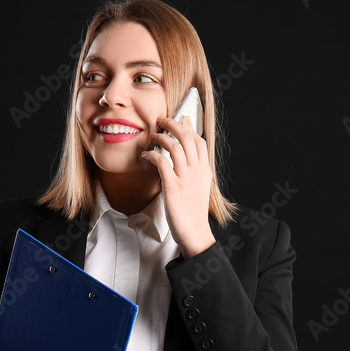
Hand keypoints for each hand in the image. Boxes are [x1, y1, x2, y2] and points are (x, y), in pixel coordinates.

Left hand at [142, 115, 216, 258]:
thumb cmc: (193, 213)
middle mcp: (197, 171)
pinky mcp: (172, 186)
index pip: (199, 141)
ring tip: (152, 136)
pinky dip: (151, 155)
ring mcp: (185, 177)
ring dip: (161, 137)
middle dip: (173, 123)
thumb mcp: (200, 188)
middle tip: (162, 119)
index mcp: (204, 171)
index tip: (181, 119)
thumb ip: (195, 173)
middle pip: (187, 137)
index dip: (189, 127)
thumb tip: (187, 161)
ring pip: (174, 145)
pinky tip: (145, 156)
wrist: (194, 232)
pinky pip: (161, 161)